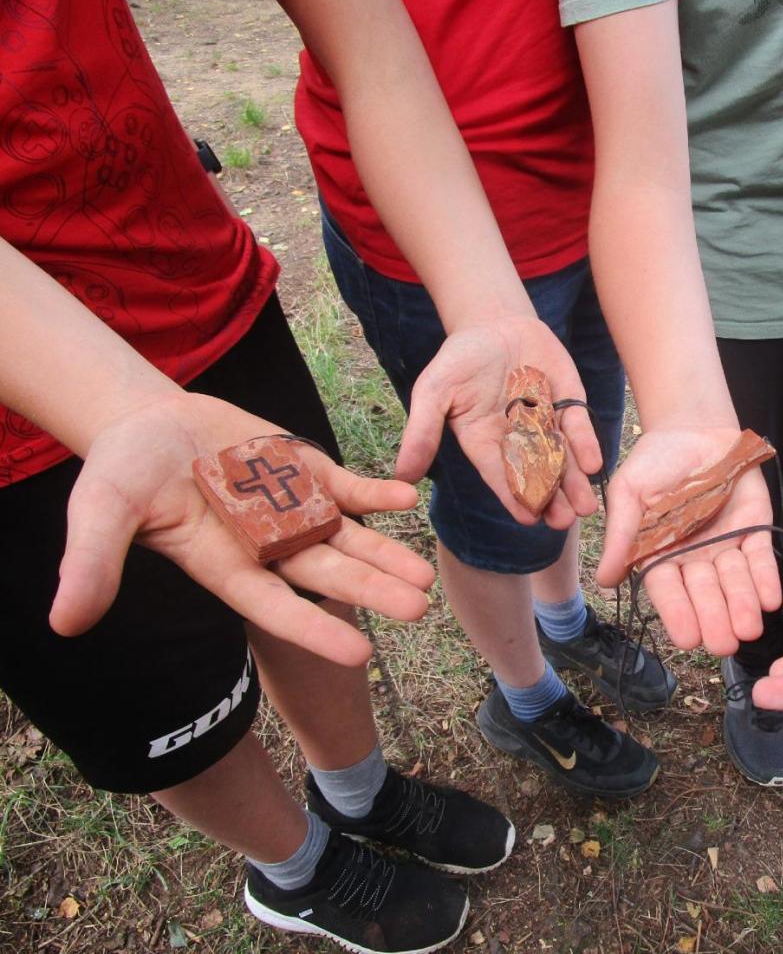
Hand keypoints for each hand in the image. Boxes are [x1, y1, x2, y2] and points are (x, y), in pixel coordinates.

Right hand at [50, 392, 436, 666]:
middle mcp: (267, 548)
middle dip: (372, 591)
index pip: (277, 609)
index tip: (360, 653)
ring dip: (385, 554)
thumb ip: (92, 564)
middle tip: (418, 609)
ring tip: (425, 574)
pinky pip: (348, 488)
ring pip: (347, 539)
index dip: (316, 630)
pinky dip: (376, 494)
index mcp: (226, 568)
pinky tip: (405, 499)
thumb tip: (64, 623)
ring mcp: (291, 511)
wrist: (149, 422)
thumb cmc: (123, 472)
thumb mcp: (100, 513)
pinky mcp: (305, 473)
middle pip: (327, 575)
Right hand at [394, 316, 601, 528]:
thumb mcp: (434, 391)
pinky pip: (578, 425)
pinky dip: (585, 444)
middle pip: (537, 476)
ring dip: (574, 483)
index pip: (501, 477)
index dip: (514, 498)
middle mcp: (519, 441)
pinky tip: (594, 463)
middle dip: (551, 500)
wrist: (493, 323)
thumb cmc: (458, 360)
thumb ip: (423, 431)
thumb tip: (401, 475)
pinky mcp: (568, 402)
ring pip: (563, 459)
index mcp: (485, 445)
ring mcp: (546, 423)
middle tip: (564, 522)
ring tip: (585, 508)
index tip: (528, 519)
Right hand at [597, 427, 782, 653]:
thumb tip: (605, 581)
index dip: (678, 613)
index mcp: (660, 554)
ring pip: (735, 582)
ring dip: (743, 605)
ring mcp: (726, 545)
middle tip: (723, 644)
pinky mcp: (755, 529)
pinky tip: (771, 599)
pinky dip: (766, 578)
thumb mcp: (629, 492)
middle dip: (715, 618)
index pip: (667, 590)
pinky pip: (761, 558)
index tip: (687, 638)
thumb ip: (621, 533)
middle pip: (705, 594)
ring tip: (750, 628)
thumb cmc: (654, 461)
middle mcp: (694, 557)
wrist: (692, 428)